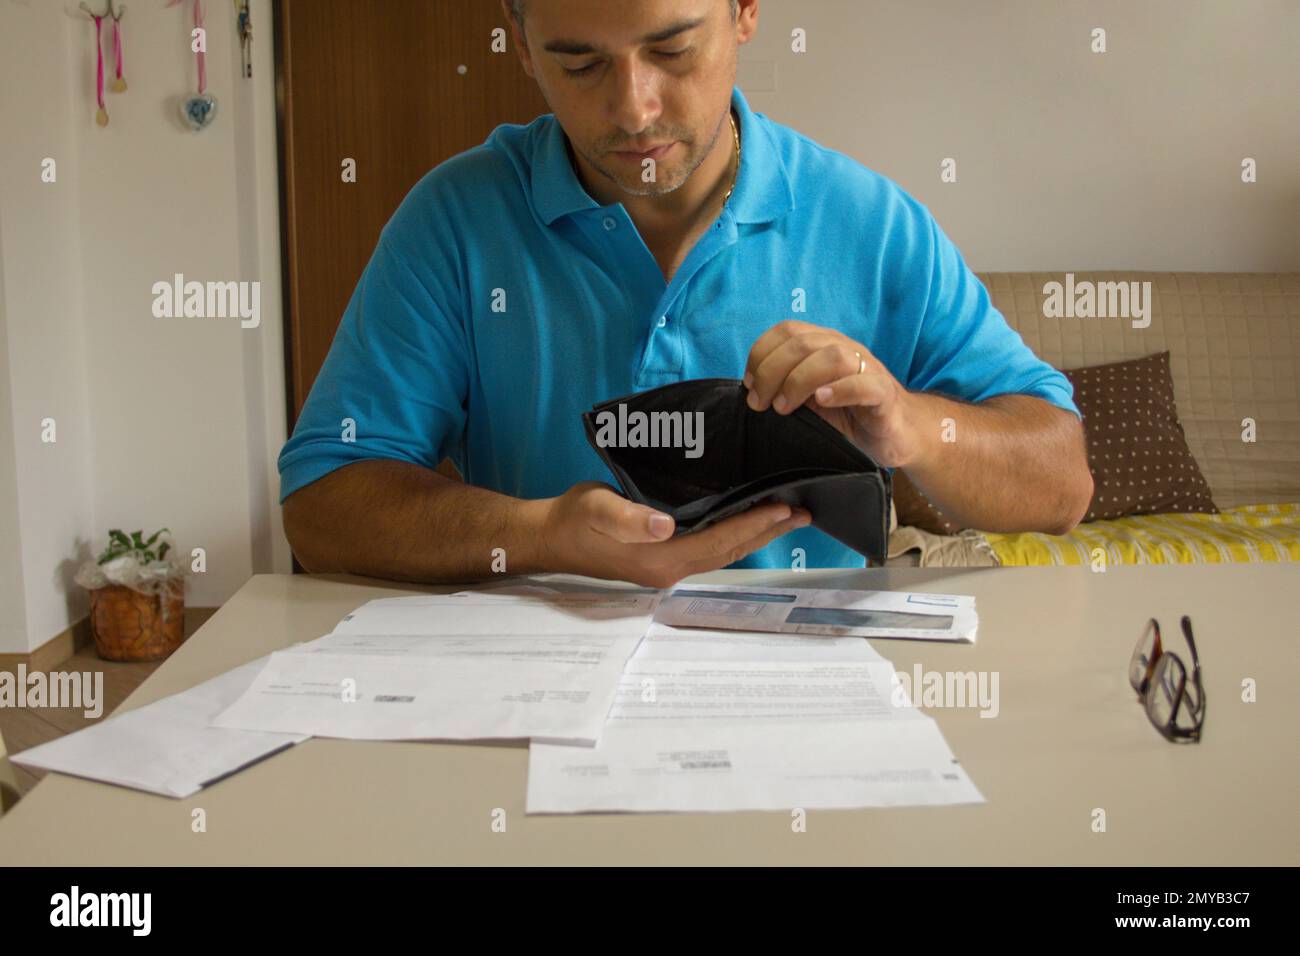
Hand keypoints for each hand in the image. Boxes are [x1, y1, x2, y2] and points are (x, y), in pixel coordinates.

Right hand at [537, 481, 810, 588]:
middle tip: (803, 511)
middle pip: (730, 549)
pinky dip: (735, 532)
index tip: (784, 507)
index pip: (719, 542)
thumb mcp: (597, 509)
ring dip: (756, 533)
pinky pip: (711, 546)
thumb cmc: (574, 519)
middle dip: (768, 530)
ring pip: (724, 549)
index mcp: (661, 560)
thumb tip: (664, 525)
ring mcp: (668, 566)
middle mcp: (671, 570)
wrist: (550, 536)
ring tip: (787, 516)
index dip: (753, 525)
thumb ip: (629, 519)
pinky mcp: (664, 556)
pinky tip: (747, 519)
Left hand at [742, 319, 924, 467]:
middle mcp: (844, 349)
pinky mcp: (884, 394)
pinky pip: (864, 384)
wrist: (895, 435)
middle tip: (760, 403)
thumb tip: (750, 389)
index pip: (786, 330)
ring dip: (799, 381)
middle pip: (802, 343)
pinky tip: (821, 401)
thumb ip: (785, 386)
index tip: (748, 385)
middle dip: (771, 372)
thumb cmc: (847, 414)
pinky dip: (840, 390)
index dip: (760, 354)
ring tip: (784, 408)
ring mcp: (867, 369)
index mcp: (823, 344)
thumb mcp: (809, 398)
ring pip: (831, 357)